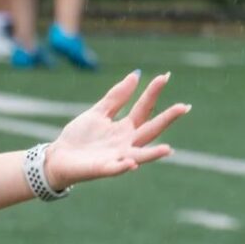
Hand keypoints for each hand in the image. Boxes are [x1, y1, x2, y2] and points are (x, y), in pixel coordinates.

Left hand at [45, 71, 188, 189]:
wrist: (60, 156)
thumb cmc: (81, 136)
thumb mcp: (99, 112)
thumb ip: (116, 97)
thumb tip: (136, 74)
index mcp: (125, 128)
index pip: (144, 108)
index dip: (153, 93)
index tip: (165, 76)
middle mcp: (127, 143)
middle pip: (150, 130)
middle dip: (167, 119)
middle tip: (184, 107)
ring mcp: (117, 157)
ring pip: (140, 155)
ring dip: (153, 154)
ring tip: (168, 149)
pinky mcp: (103, 168)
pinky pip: (116, 168)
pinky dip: (124, 166)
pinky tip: (131, 162)